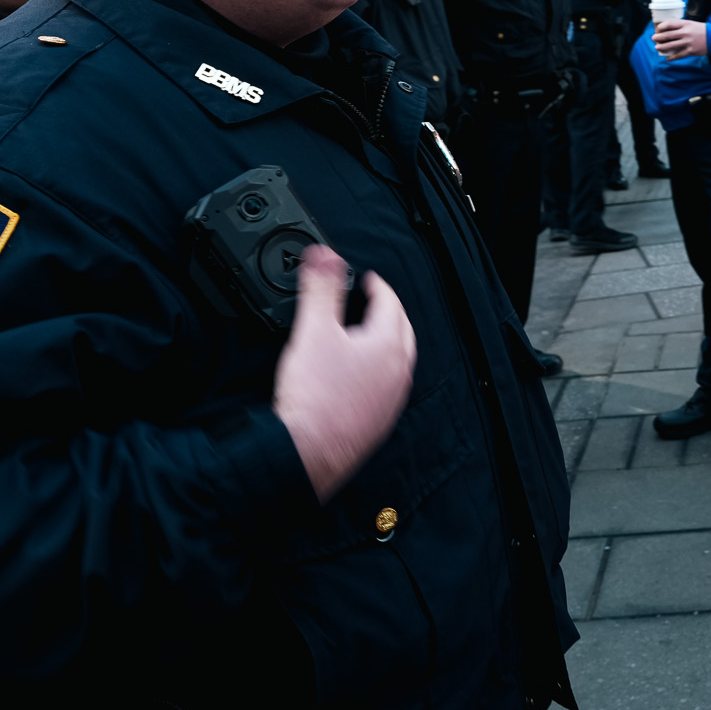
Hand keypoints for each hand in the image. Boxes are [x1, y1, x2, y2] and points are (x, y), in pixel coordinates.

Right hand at [274, 246, 416, 501]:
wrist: (309, 453)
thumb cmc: (314, 398)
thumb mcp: (313, 331)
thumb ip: (321, 289)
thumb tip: (324, 256)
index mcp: (389, 345)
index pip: (391, 303)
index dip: (377, 285)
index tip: (367, 278)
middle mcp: (398, 371)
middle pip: (400, 329)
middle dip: (387, 310)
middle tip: (369, 301)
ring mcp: (391, 398)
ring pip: (396, 359)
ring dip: (385, 341)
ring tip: (364, 334)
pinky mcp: (378, 420)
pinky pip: (386, 385)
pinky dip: (376, 371)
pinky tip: (358, 376)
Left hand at [654, 19, 707, 58]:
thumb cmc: (702, 30)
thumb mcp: (691, 24)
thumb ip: (681, 26)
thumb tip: (667, 30)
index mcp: (685, 24)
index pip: (669, 24)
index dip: (660, 27)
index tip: (657, 30)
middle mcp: (685, 33)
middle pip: (667, 35)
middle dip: (658, 38)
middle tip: (654, 39)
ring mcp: (688, 42)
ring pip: (670, 46)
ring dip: (662, 47)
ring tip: (657, 48)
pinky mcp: (691, 51)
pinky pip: (678, 55)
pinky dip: (671, 57)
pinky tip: (667, 58)